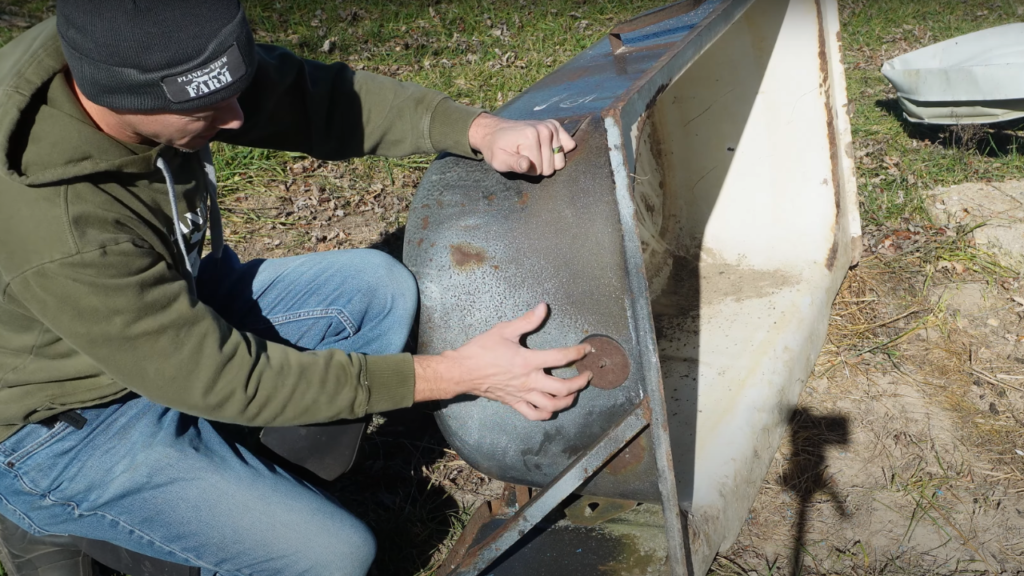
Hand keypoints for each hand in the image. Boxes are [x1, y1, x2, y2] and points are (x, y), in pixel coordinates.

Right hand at [413, 303, 592, 419]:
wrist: (462, 371)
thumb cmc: (481, 350)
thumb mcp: (504, 330)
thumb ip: (527, 320)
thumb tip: (543, 307)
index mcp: (528, 361)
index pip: (561, 357)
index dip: (577, 352)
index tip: (586, 350)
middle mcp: (529, 380)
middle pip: (563, 387)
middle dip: (580, 382)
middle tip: (586, 375)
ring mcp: (522, 394)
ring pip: (551, 405)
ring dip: (567, 400)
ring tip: (574, 393)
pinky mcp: (514, 403)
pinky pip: (534, 414)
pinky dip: (546, 413)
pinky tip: (552, 407)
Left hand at [468, 113, 577, 176]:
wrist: (495, 132)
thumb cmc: (496, 149)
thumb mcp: (499, 160)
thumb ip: (514, 164)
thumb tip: (526, 165)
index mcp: (531, 137)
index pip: (539, 170)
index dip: (527, 170)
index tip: (518, 160)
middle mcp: (545, 130)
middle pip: (552, 166)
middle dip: (538, 166)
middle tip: (525, 157)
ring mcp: (552, 127)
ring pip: (560, 160)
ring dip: (548, 160)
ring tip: (534, 152)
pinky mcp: (555, 126)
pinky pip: (569, 145)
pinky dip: (560, 150)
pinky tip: (547, 148)